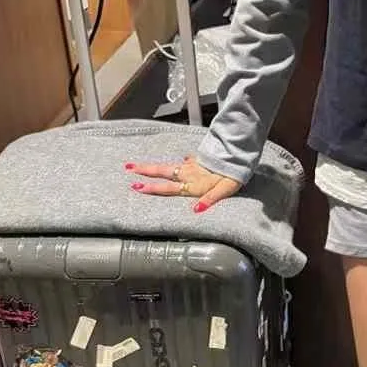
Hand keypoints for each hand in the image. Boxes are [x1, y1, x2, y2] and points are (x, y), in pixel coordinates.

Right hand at [124, 156, 241, 213]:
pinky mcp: (200, 159)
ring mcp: (193, 165)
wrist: (237, 156)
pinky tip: (183, 160)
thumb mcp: (223, 191)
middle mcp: (189, 174)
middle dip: (145, 171)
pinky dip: (183, 161)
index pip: (168, 187)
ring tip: (142, 165)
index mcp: (193, 184)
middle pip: (163, 172)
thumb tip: (196, 211)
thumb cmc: (231, 176)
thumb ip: (209, 200)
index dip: (153, 188)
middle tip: (129, 168)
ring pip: (170, 166)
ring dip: (156, 166)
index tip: (138, 187)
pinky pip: (188, 161)